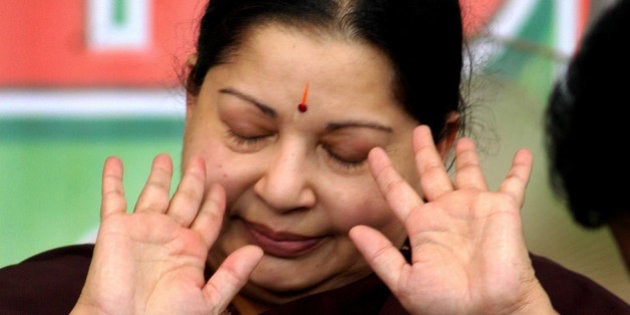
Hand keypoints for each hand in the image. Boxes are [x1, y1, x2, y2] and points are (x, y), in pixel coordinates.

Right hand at [71, 154, 262, 314]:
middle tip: (200, 159)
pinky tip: (114, 161)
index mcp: (191, 252)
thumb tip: (258, 251)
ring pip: (154, 193)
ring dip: (159, 174)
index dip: (215, 202)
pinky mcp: (115, 228)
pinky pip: (113, 197)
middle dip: (193, 179)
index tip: (222, 186)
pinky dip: (112, 179)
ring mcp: (142, 230)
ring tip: (164, 157)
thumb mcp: (208, 300)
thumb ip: (232, 275)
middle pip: (185, 199)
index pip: (208, 219)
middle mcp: (168, 237)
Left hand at [349, 125, 555, 313]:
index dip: (385, 173)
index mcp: (422, 227)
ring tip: (462, 136)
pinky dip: (520, 169)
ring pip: (468, 172)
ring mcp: (474, 209)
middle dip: (425, 151)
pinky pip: (513, 185)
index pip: (398, 192)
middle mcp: (447, 213)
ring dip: (466, 155)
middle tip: (420, 129)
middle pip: (432, 173)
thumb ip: (380, 254)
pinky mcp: (502, 210)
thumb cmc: (448, 304)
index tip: (373, 153)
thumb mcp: (405, 281)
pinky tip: (523, 153)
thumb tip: (354, 231)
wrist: (489, 312)